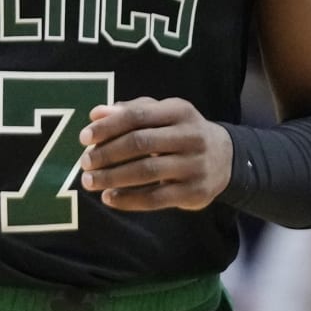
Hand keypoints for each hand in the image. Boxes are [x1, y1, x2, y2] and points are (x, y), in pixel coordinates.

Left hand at [77, 97, 231, 211]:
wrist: (226, 158)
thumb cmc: (182, 132)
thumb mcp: (163, 115)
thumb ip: (131, 111)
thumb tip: (96, 114)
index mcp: (179, 111)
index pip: (138, 115)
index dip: (108, 126)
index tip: (84, 138)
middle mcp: (191, 136)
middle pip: (140, 143)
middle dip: (107, 153)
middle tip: (84, 162)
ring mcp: (195, 165)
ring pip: (146, 171)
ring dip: (113, 177)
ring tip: (90, 181)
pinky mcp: (194, 192)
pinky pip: (156, 198)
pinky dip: (128, 199)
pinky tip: (109, 198)